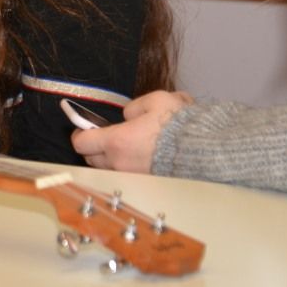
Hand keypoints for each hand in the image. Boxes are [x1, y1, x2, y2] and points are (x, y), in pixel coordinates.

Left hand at [71, 90, 194, 173]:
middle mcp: (121, 164)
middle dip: (94, 148)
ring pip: (110, 169)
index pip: (82, 143)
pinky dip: (129, 168)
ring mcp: (134, 178)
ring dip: (111, 159)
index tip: (85, 128)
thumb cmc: (178, 124)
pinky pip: (128, 176)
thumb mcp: (155, 101)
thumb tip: (127, 117)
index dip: (80, 134)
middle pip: (92, 159)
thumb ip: (134, 108)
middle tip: (104, 137)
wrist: (206, 151)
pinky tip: (142, 157)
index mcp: (117, 142)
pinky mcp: (148, 185)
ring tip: (126, 147)